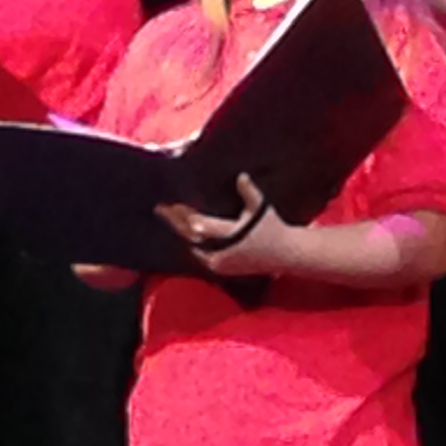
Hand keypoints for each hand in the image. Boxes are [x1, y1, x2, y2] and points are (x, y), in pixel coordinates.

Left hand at [156, 173, 308, 274]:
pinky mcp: (220, 269)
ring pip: (192, 247)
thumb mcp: (263, 209)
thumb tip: (240, 176)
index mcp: (231, 235)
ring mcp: (220, 263)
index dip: (183, 214)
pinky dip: (190, 243)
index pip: (199, 225)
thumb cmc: (273, 228)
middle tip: (160, 208)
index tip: (170, 203)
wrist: (285, 255)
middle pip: (190, 237)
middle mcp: (222, 252)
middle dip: (175, 221)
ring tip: (168, 218)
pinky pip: (199, 255)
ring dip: (180, 233)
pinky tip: (182, 234)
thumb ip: (250, 192)